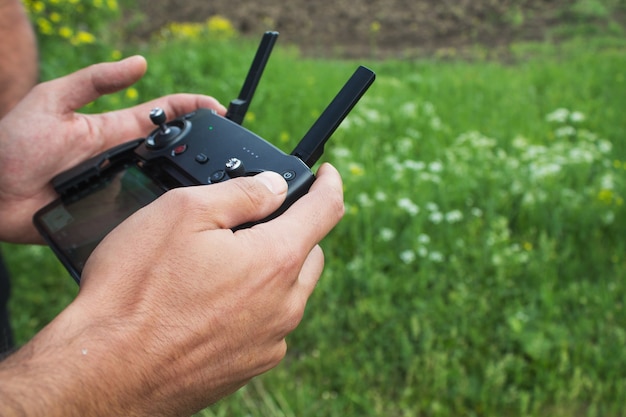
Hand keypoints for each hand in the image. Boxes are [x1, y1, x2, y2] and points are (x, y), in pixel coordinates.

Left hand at [0, 55, 226, 242]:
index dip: (193, 110)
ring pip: (164, 185)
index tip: (220, 110)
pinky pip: (144, 215)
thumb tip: (140, 63)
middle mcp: (123, 159)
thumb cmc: (14, 144)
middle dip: (202, 148)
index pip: (164, 116)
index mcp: (115, 130)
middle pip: (172, 152)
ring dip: (188, 183)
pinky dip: (164, 214)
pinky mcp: (112, 217)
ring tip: (215, 182)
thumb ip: (95, 81)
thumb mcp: (54, 100)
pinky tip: (183, 214)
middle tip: (228, 151)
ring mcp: (120, 188)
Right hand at [0, 163, 343, 416]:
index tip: (328, 175)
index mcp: (275, 260)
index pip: (326, 210)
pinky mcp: (250, 365)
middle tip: (252, 224)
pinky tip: (213, 303)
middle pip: (309, 252)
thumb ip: (240, 193)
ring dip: (272, 269)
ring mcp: (270, 340)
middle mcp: (284, 304)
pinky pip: (269, 323)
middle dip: (291, 231)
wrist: (106, 372)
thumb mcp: (182, 213)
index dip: (330, 184)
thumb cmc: (136, 292)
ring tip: (223, 265)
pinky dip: (255, 304)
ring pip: (290, 290)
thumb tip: (274, 186)